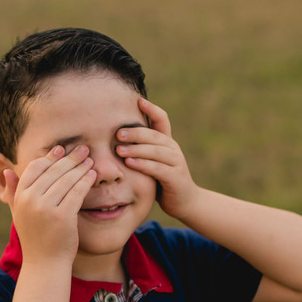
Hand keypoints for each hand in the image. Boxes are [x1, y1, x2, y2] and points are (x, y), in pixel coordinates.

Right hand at [3, 145, 95, 265]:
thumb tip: (8, 171)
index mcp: (20, 197)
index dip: (50, 157)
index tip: (62, 150)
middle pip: (54, 171)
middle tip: (83, 149)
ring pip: (67, 179)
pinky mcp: (63, 216)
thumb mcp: (19, 214)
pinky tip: (92, 175)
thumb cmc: (35, 239)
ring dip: (81, 167)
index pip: (35, 168)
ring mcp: (46, 208)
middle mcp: (31, 200)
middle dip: (70, 158)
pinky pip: (77, 192)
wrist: (45, 264)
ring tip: (90, 160)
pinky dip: (86, 181)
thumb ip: (13, 192)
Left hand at [115, 97, 199, 220]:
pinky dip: (143, 165)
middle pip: (154, 135)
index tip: (138, 100)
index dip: (152, 109)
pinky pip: (157, 168)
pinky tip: (130, 164)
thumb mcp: (153, 162)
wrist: (185, 201)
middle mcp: (173, 149)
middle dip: (135, 133)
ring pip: (155, 151)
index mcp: (167, 142)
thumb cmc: (163, 180)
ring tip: (119, 150)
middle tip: (117, 133)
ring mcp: (176, 162)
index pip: (162, 120)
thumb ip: (141, 150)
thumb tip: (116, 138)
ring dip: (136, 149)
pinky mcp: (175, 177)